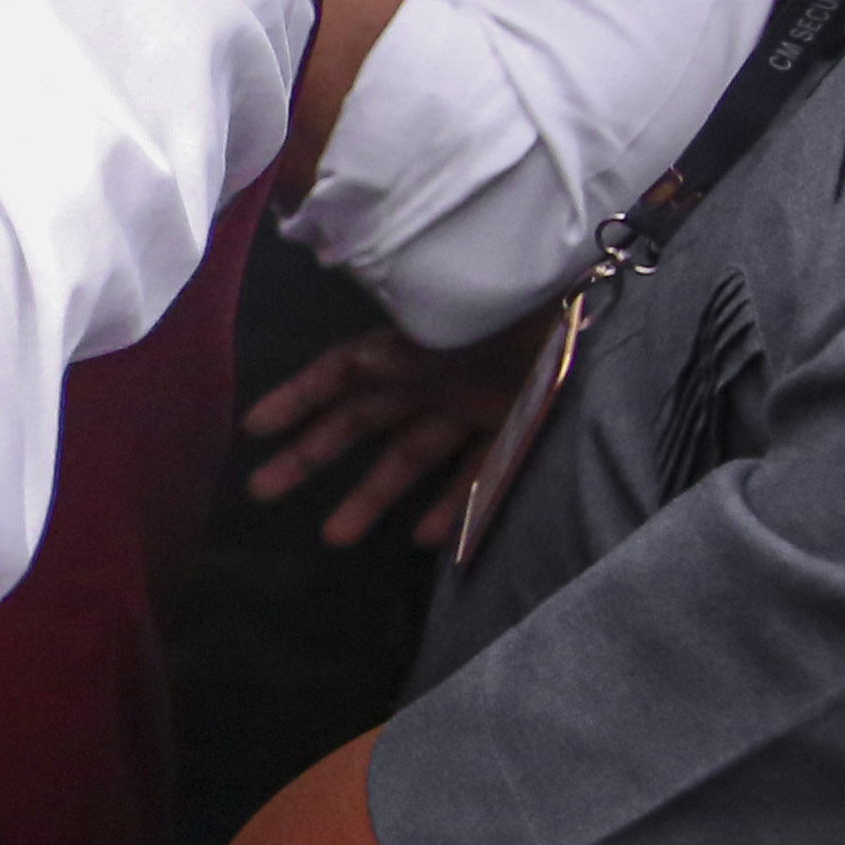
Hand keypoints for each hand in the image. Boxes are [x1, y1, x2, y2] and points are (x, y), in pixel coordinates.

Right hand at [243, 318, 542, 550]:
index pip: (339, 374)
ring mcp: (469, 406)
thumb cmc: (514, 307)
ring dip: (370, 496)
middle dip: (310, 457)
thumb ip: (402, 351)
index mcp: (410, 346)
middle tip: (261, 491)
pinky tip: (423, 539)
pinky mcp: (510, 428)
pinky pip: (472, 473)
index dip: (296, 399)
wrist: (590, 306)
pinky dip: (449, 505)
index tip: (254, 430)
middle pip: (360, 422)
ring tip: (333, 537)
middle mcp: (430, 378)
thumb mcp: (447, 321)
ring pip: (407, 457)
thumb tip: (348, 372)